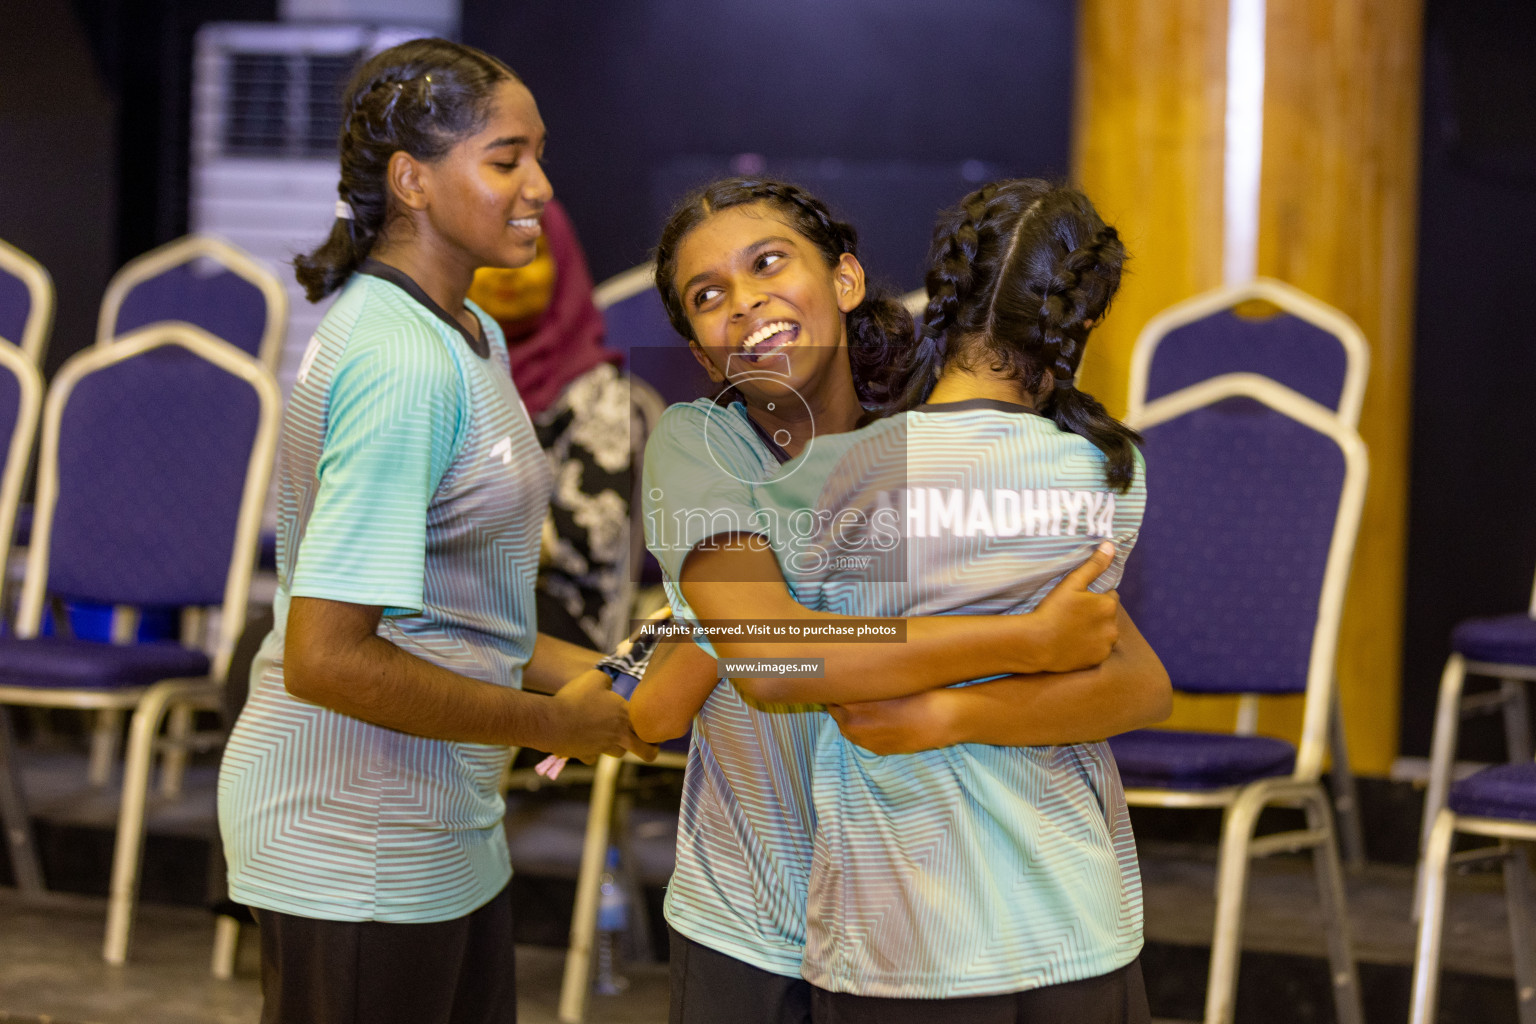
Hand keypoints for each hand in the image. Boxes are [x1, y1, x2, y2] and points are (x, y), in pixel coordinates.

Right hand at [550, 669, 658, 763]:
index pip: (648, 725)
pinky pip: (593, 757)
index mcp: (624, 715)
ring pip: (619, 753)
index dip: (654, 727)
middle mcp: (618, 734)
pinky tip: (584, 743)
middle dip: (651, 750)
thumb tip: (609, 685)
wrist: (553, 722)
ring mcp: (603, 747)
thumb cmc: (576, 698)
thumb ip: (607, 681)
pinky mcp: (587, 756)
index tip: (654, 727)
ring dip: (617, 747)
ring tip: (612, 739)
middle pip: (645, 751)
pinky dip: (591, 752)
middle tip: (650, 747)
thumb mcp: (594, 678)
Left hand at [826, 690, 952, 754]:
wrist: (938, 718)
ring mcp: (863, 739)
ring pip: (846, 727)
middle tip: (852, 691)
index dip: (836, 687)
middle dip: (841, 702)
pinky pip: (860, 738)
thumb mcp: (884, 681)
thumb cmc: (914, 692)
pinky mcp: (876, 749)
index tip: (841, 680)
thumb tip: (847, 676)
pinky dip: (863, 729)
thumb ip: (861, 681)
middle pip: (834, 711)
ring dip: (849, 716)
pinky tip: (876, 720)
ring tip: (864, 705)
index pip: (830, 695)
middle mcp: (851, 724)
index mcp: (850, 704)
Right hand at [1026, 541, 1119, 672]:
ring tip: (1072, 630)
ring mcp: (1106, 646)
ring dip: (1094, 631)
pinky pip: (1097, 650)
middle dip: (1095, 615)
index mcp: (1108, 605)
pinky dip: (1089, 647)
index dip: (1093, 598)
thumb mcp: (1071, 583)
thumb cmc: (1052, 610)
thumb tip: (1111, 545)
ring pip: (1104, 633)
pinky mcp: (1097, 661)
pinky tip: (1073, 643)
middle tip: (1072, 615)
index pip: (1109, 596)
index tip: (1077, 601)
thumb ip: (1094, 564)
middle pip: (1107, 616)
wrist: (1037, 643)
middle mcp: (1113, 627)